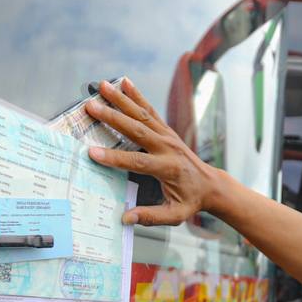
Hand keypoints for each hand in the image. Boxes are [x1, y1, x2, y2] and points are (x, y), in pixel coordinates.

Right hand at [84, 78, 223, 225]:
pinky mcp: (166, 130)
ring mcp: (167, 135)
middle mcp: (167, 147)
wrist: (210, 185)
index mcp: (167, 168)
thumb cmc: (191, 200)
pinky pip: (150, 110)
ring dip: (121, 99)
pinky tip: (124, 82)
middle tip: (91, 106)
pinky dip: (137, 95)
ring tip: (102, 86)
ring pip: (142, 114)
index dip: (114, 158)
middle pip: (136, 130)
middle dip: (112, 117)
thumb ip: (151, 216)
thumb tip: (126, 218)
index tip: (93, 153)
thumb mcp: (175, 214)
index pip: (137, 161)